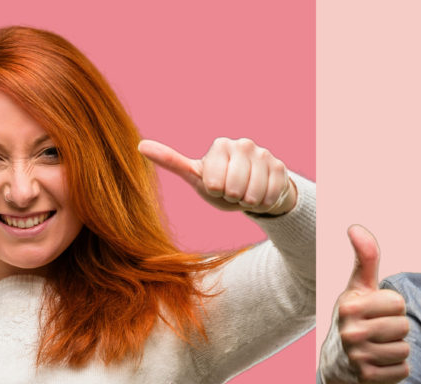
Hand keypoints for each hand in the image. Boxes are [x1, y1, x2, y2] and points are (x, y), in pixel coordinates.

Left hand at [139, 137, 296, 214]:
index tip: (216, 186)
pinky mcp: (280, 167)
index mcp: (220, 145)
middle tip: (233, 191)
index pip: (215, 181)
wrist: (254, 191)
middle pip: (234, 187)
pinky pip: (270, 195)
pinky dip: (264, 202)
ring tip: (247, 193)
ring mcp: (264, 154)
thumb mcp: (195, 177)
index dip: (215, 191)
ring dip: (249, 200)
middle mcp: (243, 144)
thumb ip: (171, 161)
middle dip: (233, 197)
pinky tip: (262, 194)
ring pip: (254, 192)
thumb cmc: (221, 185)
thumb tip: (140, 145)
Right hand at [327, 225, 411, 383]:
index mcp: (350, 306)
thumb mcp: (358, 288)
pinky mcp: (366, 379)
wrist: (337, 365)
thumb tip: (354, 227)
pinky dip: (396, 369)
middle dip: (397, 329)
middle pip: (404, 326)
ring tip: (378, 349)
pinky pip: (403, 370)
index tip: (377, 313)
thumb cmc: (354, 318)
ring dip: (397, 349)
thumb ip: (365, 259)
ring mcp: (357, 358)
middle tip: (378, 333)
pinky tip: (379, 365)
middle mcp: (350, 332)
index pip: (399, 303)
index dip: (393, 308)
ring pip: (405, 349)